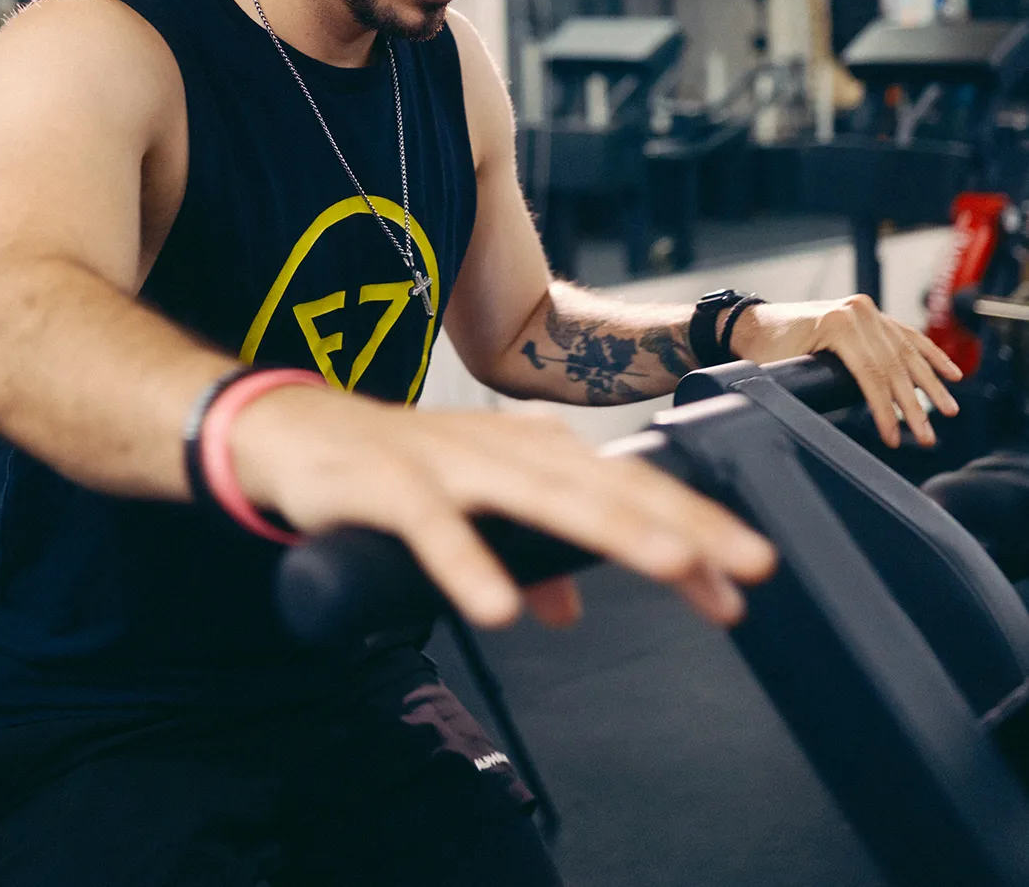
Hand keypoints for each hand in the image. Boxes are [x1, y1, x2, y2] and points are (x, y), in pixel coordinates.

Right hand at [230, 385, 775, 629]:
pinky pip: (431, 525)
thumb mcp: (469, 510)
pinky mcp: (385, 483)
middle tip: (747, 564)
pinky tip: (503, 609)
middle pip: (604, 486)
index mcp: (526, 452)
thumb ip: (523, 555)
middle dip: (681, 523)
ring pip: (537, 493)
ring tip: (671, 564)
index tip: (744, 576)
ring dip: (607, 528)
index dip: (690, 529)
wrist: (290, 430)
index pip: (625, 490)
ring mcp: (444, 460)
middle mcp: (499, 447)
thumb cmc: (391, 467)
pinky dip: (467, 563)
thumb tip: (568, 607)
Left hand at [730, 296, 962, 448]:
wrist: (751, 322)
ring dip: (931, 384)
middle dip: (913, 406)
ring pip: (907, 352)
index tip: (893, 439)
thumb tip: (815, 428)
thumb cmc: (761, 349)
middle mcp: (857, 313)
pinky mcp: (869, 315)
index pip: (871, 374)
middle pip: (894, 366)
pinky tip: (951, 374)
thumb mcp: (778, 370)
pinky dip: (930, 355)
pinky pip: (907, 336)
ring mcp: (865, 311)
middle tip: (927, 438)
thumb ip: (803, 391)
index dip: (885, 410)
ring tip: (949, 412)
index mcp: (838, 324)